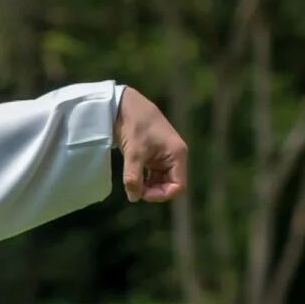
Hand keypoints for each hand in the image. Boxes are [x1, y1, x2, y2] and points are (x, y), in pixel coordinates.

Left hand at [114, 87, 187, 202]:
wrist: (126, 105)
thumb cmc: (134, 126)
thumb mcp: (133, 154)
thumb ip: (133, 177)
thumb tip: (134, 198)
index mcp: (177, 155)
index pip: (178, 186)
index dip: (161, 195)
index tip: (143, 193)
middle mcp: (175, 156)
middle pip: (170, 185)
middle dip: (153, 191)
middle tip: (134, 189)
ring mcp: (165, 156)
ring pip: (161, 181)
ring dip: (148, 186)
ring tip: (132, 183)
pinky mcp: (155, 155)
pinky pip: (154, 174)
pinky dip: (144, 179)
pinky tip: (133, 177)